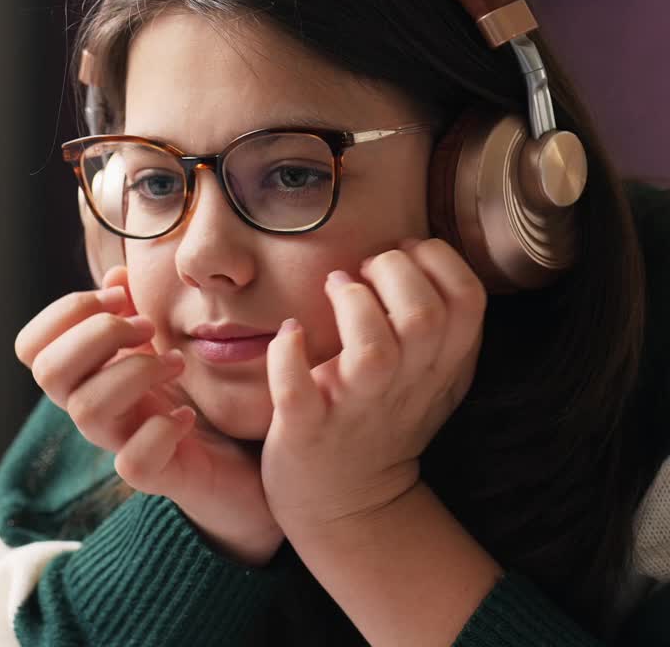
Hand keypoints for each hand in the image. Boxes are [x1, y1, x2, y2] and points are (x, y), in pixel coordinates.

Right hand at [14, 266, 283, 565]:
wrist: (234, 462)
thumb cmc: (186, 394)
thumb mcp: (157, 343)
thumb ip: (132, 309)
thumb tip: (116, 276)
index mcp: (84, 374)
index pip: (30, 346)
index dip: (65, 312)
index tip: (118, 297)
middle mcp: (89, 408)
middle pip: (47, 371)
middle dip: (98, 334)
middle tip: (148, 327)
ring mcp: (116, 443)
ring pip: (86, 410)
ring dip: (135, 371)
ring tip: (178, 363)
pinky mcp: (152, 475)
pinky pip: (131, 462)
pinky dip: (161, 430)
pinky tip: (186, 415)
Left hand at [260, 238, 485, 537]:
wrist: (347, 503)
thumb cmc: (383, 421)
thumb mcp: (432, 377)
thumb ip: (439, 323)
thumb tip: (415, 251)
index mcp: (441, 368)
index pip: (469, 300)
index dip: (438, 261)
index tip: (403, 253)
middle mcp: (404, 386)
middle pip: (422, 315)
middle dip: (392, 273)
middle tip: (364, 271)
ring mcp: (354, 409)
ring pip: (372, 350)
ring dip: (351, 304)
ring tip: (334, 289)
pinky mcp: (305, 429)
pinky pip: (296, 390)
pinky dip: (287, 355)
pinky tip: (289, 333)